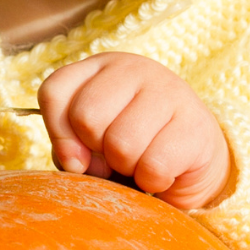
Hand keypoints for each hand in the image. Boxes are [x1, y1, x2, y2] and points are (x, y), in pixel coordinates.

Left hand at [36, 53, 233, 208]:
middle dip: (96, 151)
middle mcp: (133, 68)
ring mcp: (168, 90)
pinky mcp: (195, 123)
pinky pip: (154, 166)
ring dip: (127, 168)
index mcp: (99, 67)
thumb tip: (75, 163)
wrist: (194, 159)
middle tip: (117, 155)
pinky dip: (153, 181)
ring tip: (140, 161)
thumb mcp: (90, 143)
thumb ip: (69, 147)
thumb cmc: (132, 148)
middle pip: (86, 117)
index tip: (76, 154)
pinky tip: (163, 171)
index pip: (54, 92)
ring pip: (121, 144)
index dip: (58, 133)